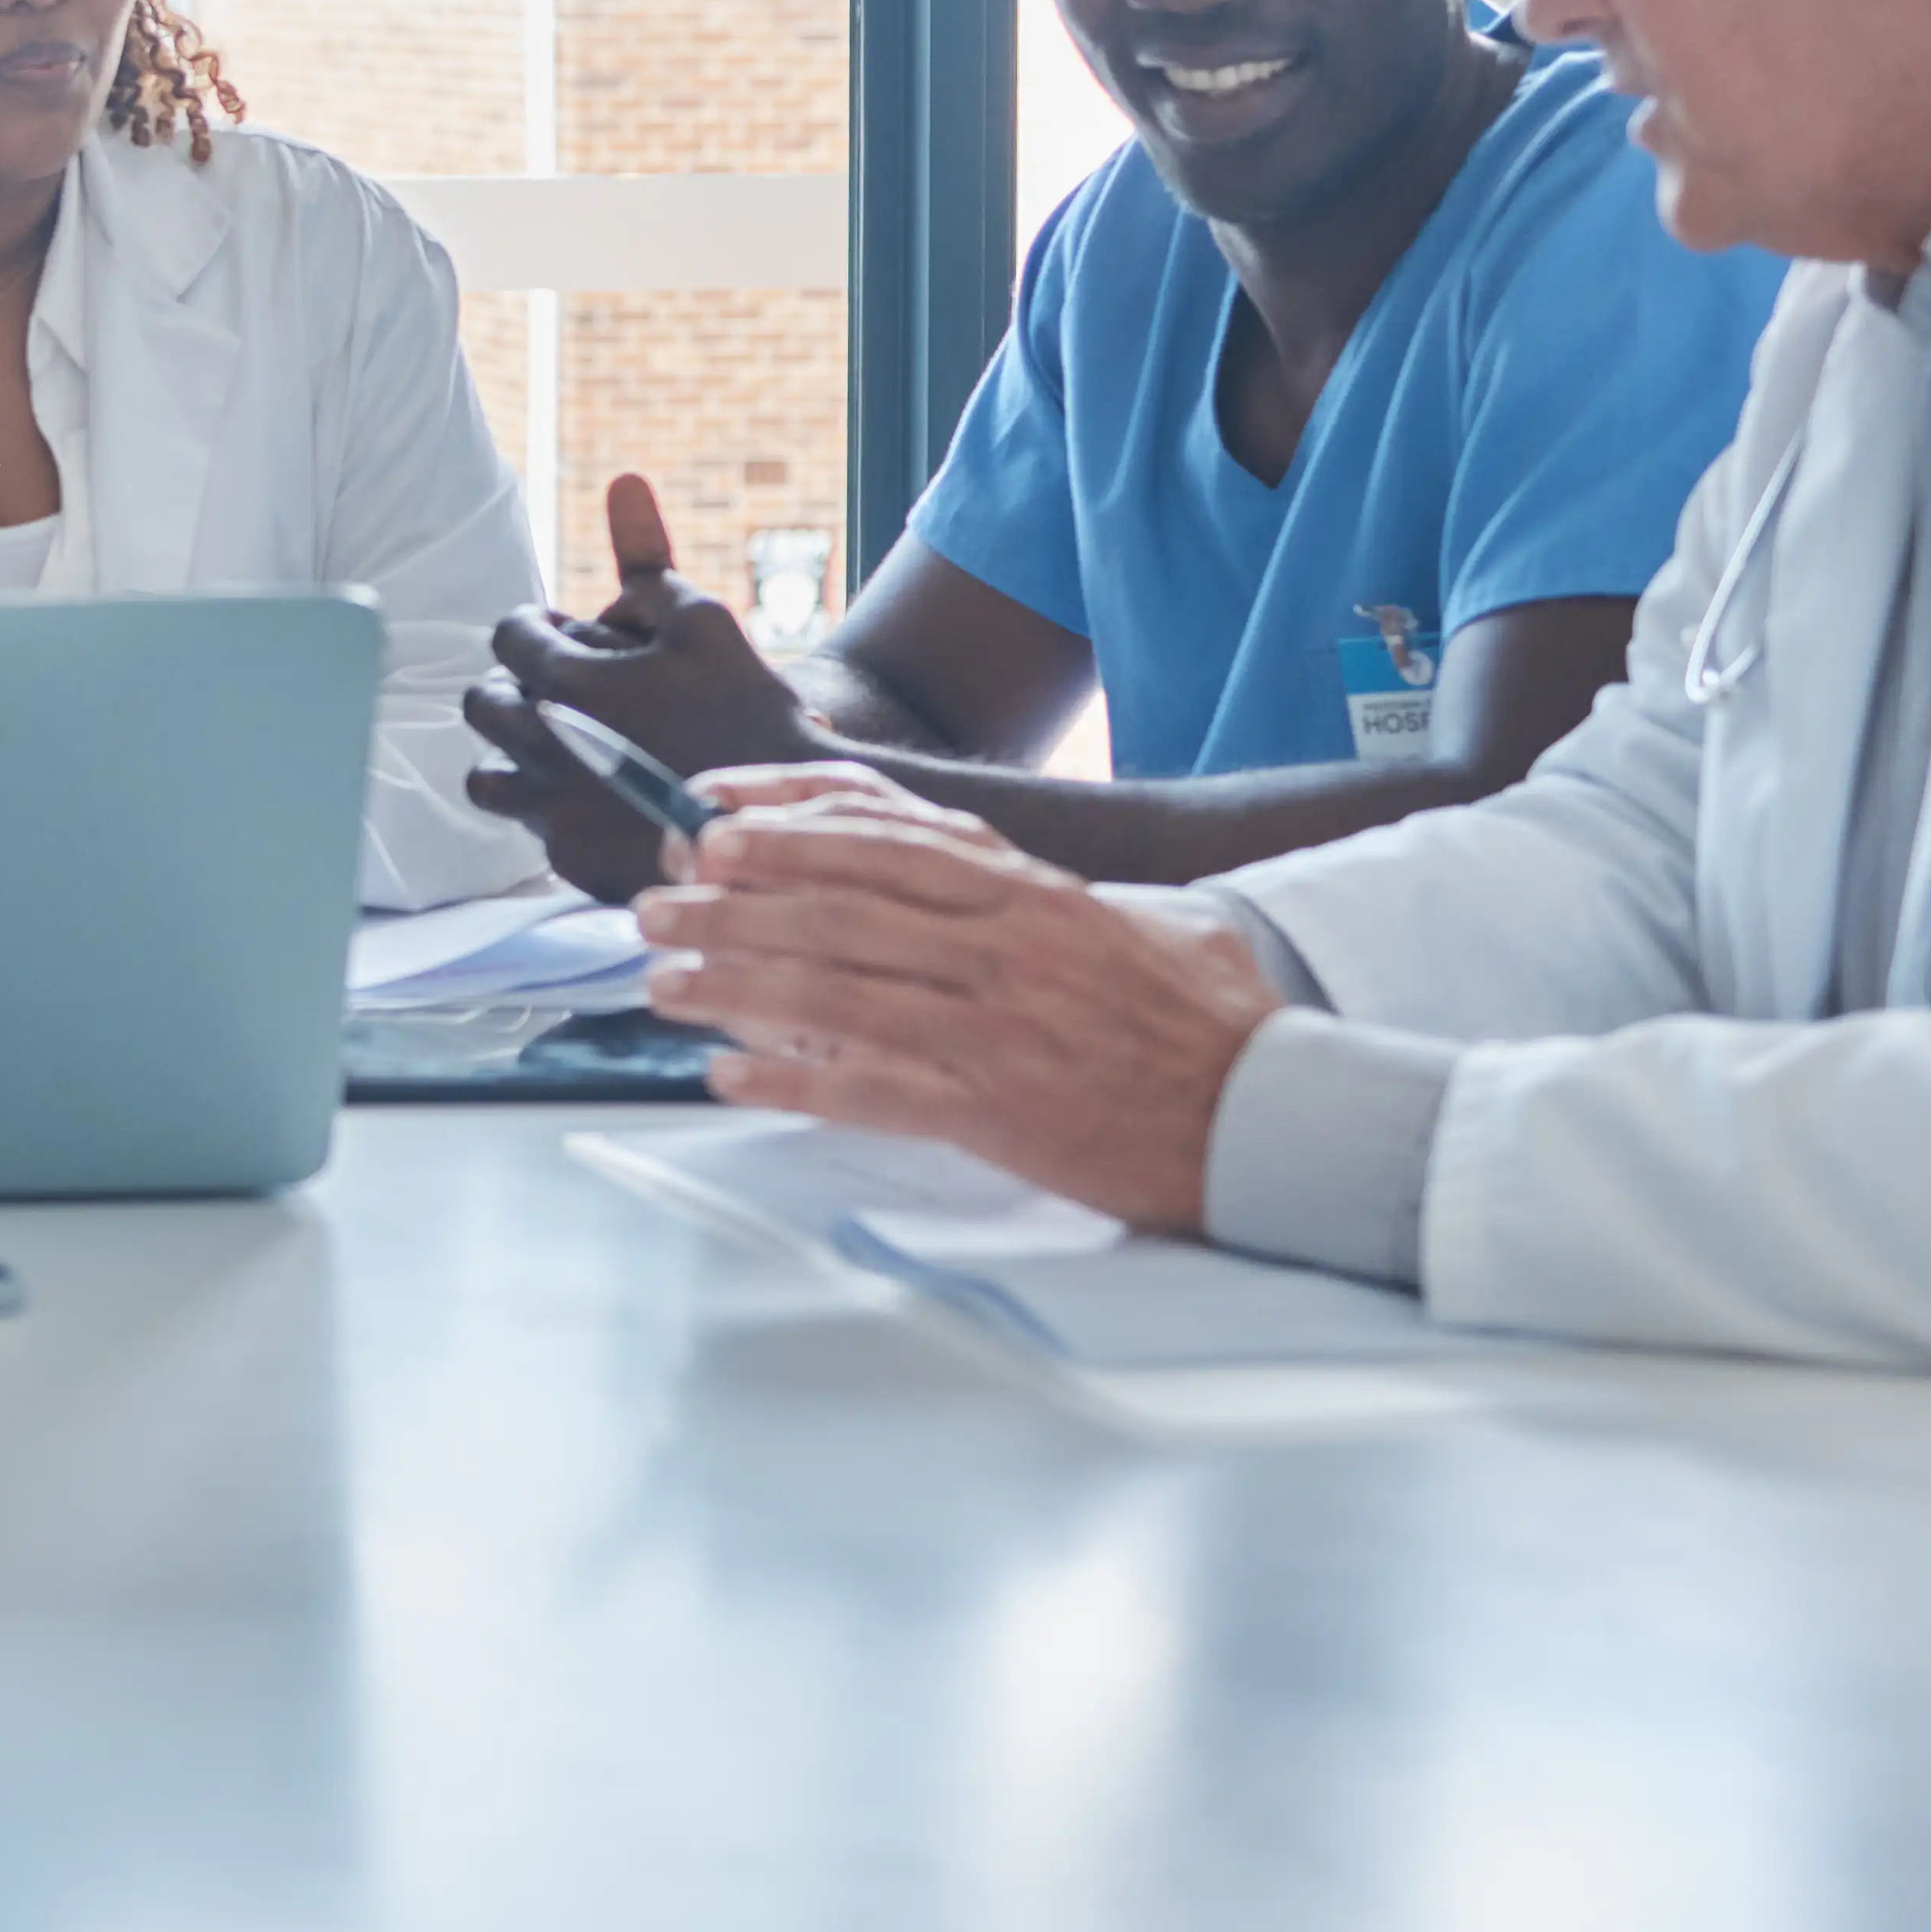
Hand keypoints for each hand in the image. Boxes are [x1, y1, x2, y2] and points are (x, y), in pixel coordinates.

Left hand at [460, 476, 828, 901]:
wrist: (784, 818)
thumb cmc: (748, 709)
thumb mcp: (705, 620)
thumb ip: (648, 558)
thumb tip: (623, 481)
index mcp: (567, 682)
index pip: (508, 637)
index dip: (532, 627)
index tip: (557, 633)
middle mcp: (543, 748)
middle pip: (484, 706)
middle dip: (513, 687)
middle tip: (554, 688)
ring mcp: (551, 812)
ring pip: (488, 778)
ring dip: (515, 756)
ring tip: (561, 748)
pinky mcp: (570, 863)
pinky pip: (533, 831)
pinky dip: (553, 811)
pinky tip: (597, 799)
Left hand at [627, 768, 1277, 1232]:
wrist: (1278, 1118)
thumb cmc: (1214, 1025)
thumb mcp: (1143, 921)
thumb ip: (1050, 893)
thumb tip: (981, 871)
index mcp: (1033, 895)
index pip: (886, 834)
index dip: (786, 819)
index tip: (713, 813)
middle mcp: (1006, 948)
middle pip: (835, 905)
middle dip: (730, 901)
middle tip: (652, 902)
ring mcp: (999, 1029)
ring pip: (835, 989)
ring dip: (734, 983)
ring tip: (664, 982)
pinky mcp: (999, 1113)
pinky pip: (872, 1089)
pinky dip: (792, 1081)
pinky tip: (728, 1075)